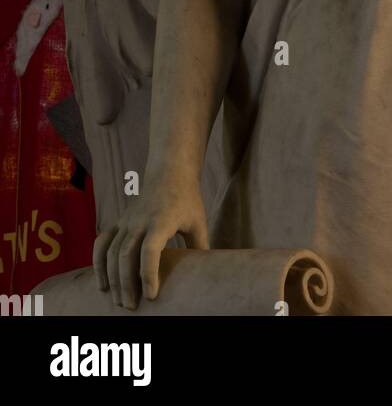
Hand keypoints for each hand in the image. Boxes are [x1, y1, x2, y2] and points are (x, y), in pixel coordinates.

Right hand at [93, 169, 207, 309]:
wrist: (169, 171)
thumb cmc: (187, 199)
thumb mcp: (198, 221)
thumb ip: (200, 247)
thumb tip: (206, 275)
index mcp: (162, 220)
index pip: (150, 250)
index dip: (148, 274)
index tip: (151, 296)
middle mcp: (140, 221)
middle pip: (126, 255)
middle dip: (126, 284)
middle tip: (131, 307)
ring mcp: (126, 220)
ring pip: (111, 252)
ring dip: (112, 278)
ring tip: (118, 301)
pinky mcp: (118, 221)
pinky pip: (101, 243)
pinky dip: (98, 263)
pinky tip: (101, 284)